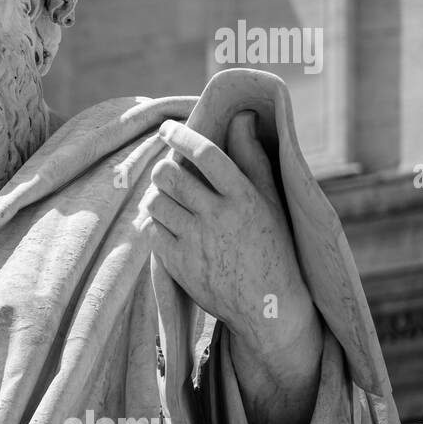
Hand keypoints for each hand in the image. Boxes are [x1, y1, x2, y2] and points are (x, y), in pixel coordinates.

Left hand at [136, 112, 321, 423]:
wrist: (268, 307)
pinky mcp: (178, 265)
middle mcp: (219, 217)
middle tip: (170, 175)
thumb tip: (240, 117)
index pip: (206, 155)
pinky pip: (150, 230)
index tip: (167, 127)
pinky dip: (155, 224)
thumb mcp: (270, 201)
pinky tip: (169, 227)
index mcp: (245, 198)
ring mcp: (196, 242)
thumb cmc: (272, 246)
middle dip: (164, 170)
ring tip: (172, 203)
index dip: (182, 136)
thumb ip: (252, 158)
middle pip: (169, 176)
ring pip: (155, 202)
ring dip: (158, 197)